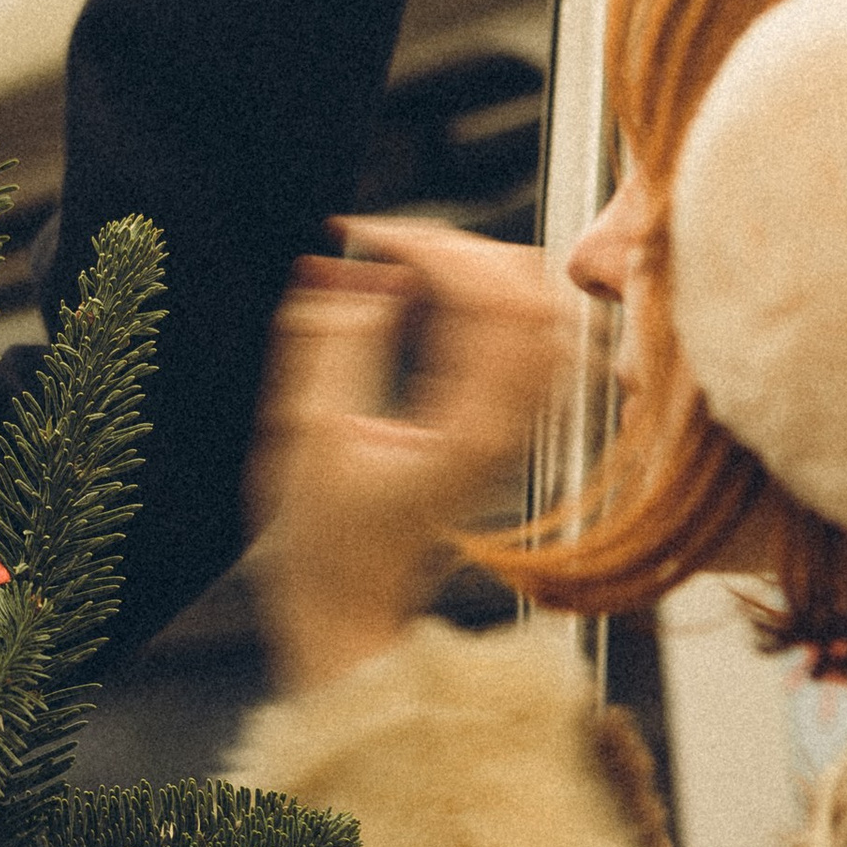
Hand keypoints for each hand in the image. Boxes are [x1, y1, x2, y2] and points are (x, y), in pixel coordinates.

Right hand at [248, 221, 576, 692]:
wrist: (352, 608)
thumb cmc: (324, 542)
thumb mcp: (306, 435)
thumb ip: (331, 345)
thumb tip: (357, 278)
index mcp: (472, 429)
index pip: (493, 298)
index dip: (432, 246)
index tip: (369, 237)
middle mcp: (512, 425)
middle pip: (532, 289)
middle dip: (455, 245)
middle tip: (384, 243)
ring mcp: (517, 426)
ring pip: (539, 307)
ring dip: (475, 268)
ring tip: (405, 265)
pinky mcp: (505, 426)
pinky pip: (524, 337)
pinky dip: (483, 299)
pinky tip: (425, 301)